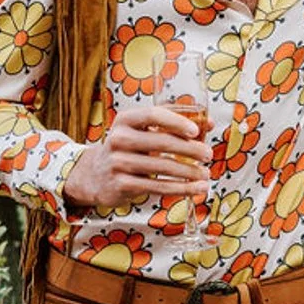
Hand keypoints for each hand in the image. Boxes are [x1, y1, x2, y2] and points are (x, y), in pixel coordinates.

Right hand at [63, 105, 211, 211]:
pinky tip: (196, 189)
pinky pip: (158, 187)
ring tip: (206, 174)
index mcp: (125, 120)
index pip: (153, 115)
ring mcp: (118, 163)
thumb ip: (172, 123)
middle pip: (162, 142)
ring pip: (163, 167)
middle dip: (190, 149)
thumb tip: (208, 123)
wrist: (94, 175)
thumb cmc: (127, 149)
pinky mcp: (122, 185)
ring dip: (190, 172)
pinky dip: (181, 188)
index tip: (196, 130)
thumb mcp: (141, 131)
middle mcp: (119, 139)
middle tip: (208, 154)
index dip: (176, 121)